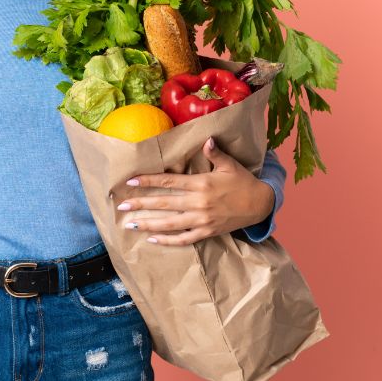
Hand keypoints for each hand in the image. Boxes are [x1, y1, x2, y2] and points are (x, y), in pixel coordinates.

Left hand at [118, 137, 273, 245]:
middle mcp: (199, 203)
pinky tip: (152, 240)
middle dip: (141, 204)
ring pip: (170, 223)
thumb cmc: (243, 182)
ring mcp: (202, 220)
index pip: (169, 182)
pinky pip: (184, 239)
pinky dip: (168, 241)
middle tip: (121, 206)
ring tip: (130, 224)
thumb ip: (215, 153)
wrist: (261, 205)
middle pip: (164, 203)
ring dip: (149, 224)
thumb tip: (206, 139)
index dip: (148, 181)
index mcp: (201, 184)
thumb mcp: (230, 165)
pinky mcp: (207, 232)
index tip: (130, 181)